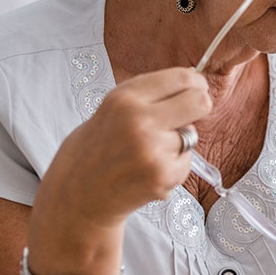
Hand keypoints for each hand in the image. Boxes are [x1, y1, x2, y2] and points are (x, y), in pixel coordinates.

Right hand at [36, 67, 212, 230]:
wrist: (75, 197)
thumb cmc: (95, 149)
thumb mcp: (112, 109)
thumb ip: (149, 95)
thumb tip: (193, 82)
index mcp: (124, 99)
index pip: (181, 78)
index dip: (196, 82)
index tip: (197, 87)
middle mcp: (139, 121)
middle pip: (199, 102)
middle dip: (200, 107)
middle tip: (189, 115)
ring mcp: (152, 150)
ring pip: (191, 135)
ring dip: (177, 143)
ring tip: (147, 154)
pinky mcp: (162, 176)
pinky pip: (186, 161)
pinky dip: (173, 166)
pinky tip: (147, 172)